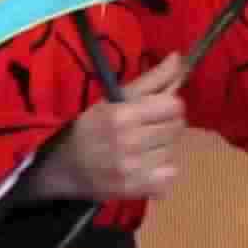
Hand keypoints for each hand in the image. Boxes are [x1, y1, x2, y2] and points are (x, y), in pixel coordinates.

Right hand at [26, 55, 187, 200]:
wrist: (68, 167)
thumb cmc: (92, 127)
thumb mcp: (115, 98)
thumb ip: (151, 80)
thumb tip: (178, 58)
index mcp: (123, 115)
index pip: (174, 106)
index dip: (170, 105)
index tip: (157, 109)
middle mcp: (130, 142)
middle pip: (176, 127)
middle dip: (166, 125)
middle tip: (147, 128)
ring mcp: (134, 169)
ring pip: (173, 151)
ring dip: (163, 148)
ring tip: (143, 148)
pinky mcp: (137, 189)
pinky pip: (171, 175)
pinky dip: (163, 171)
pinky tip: (146, 166)